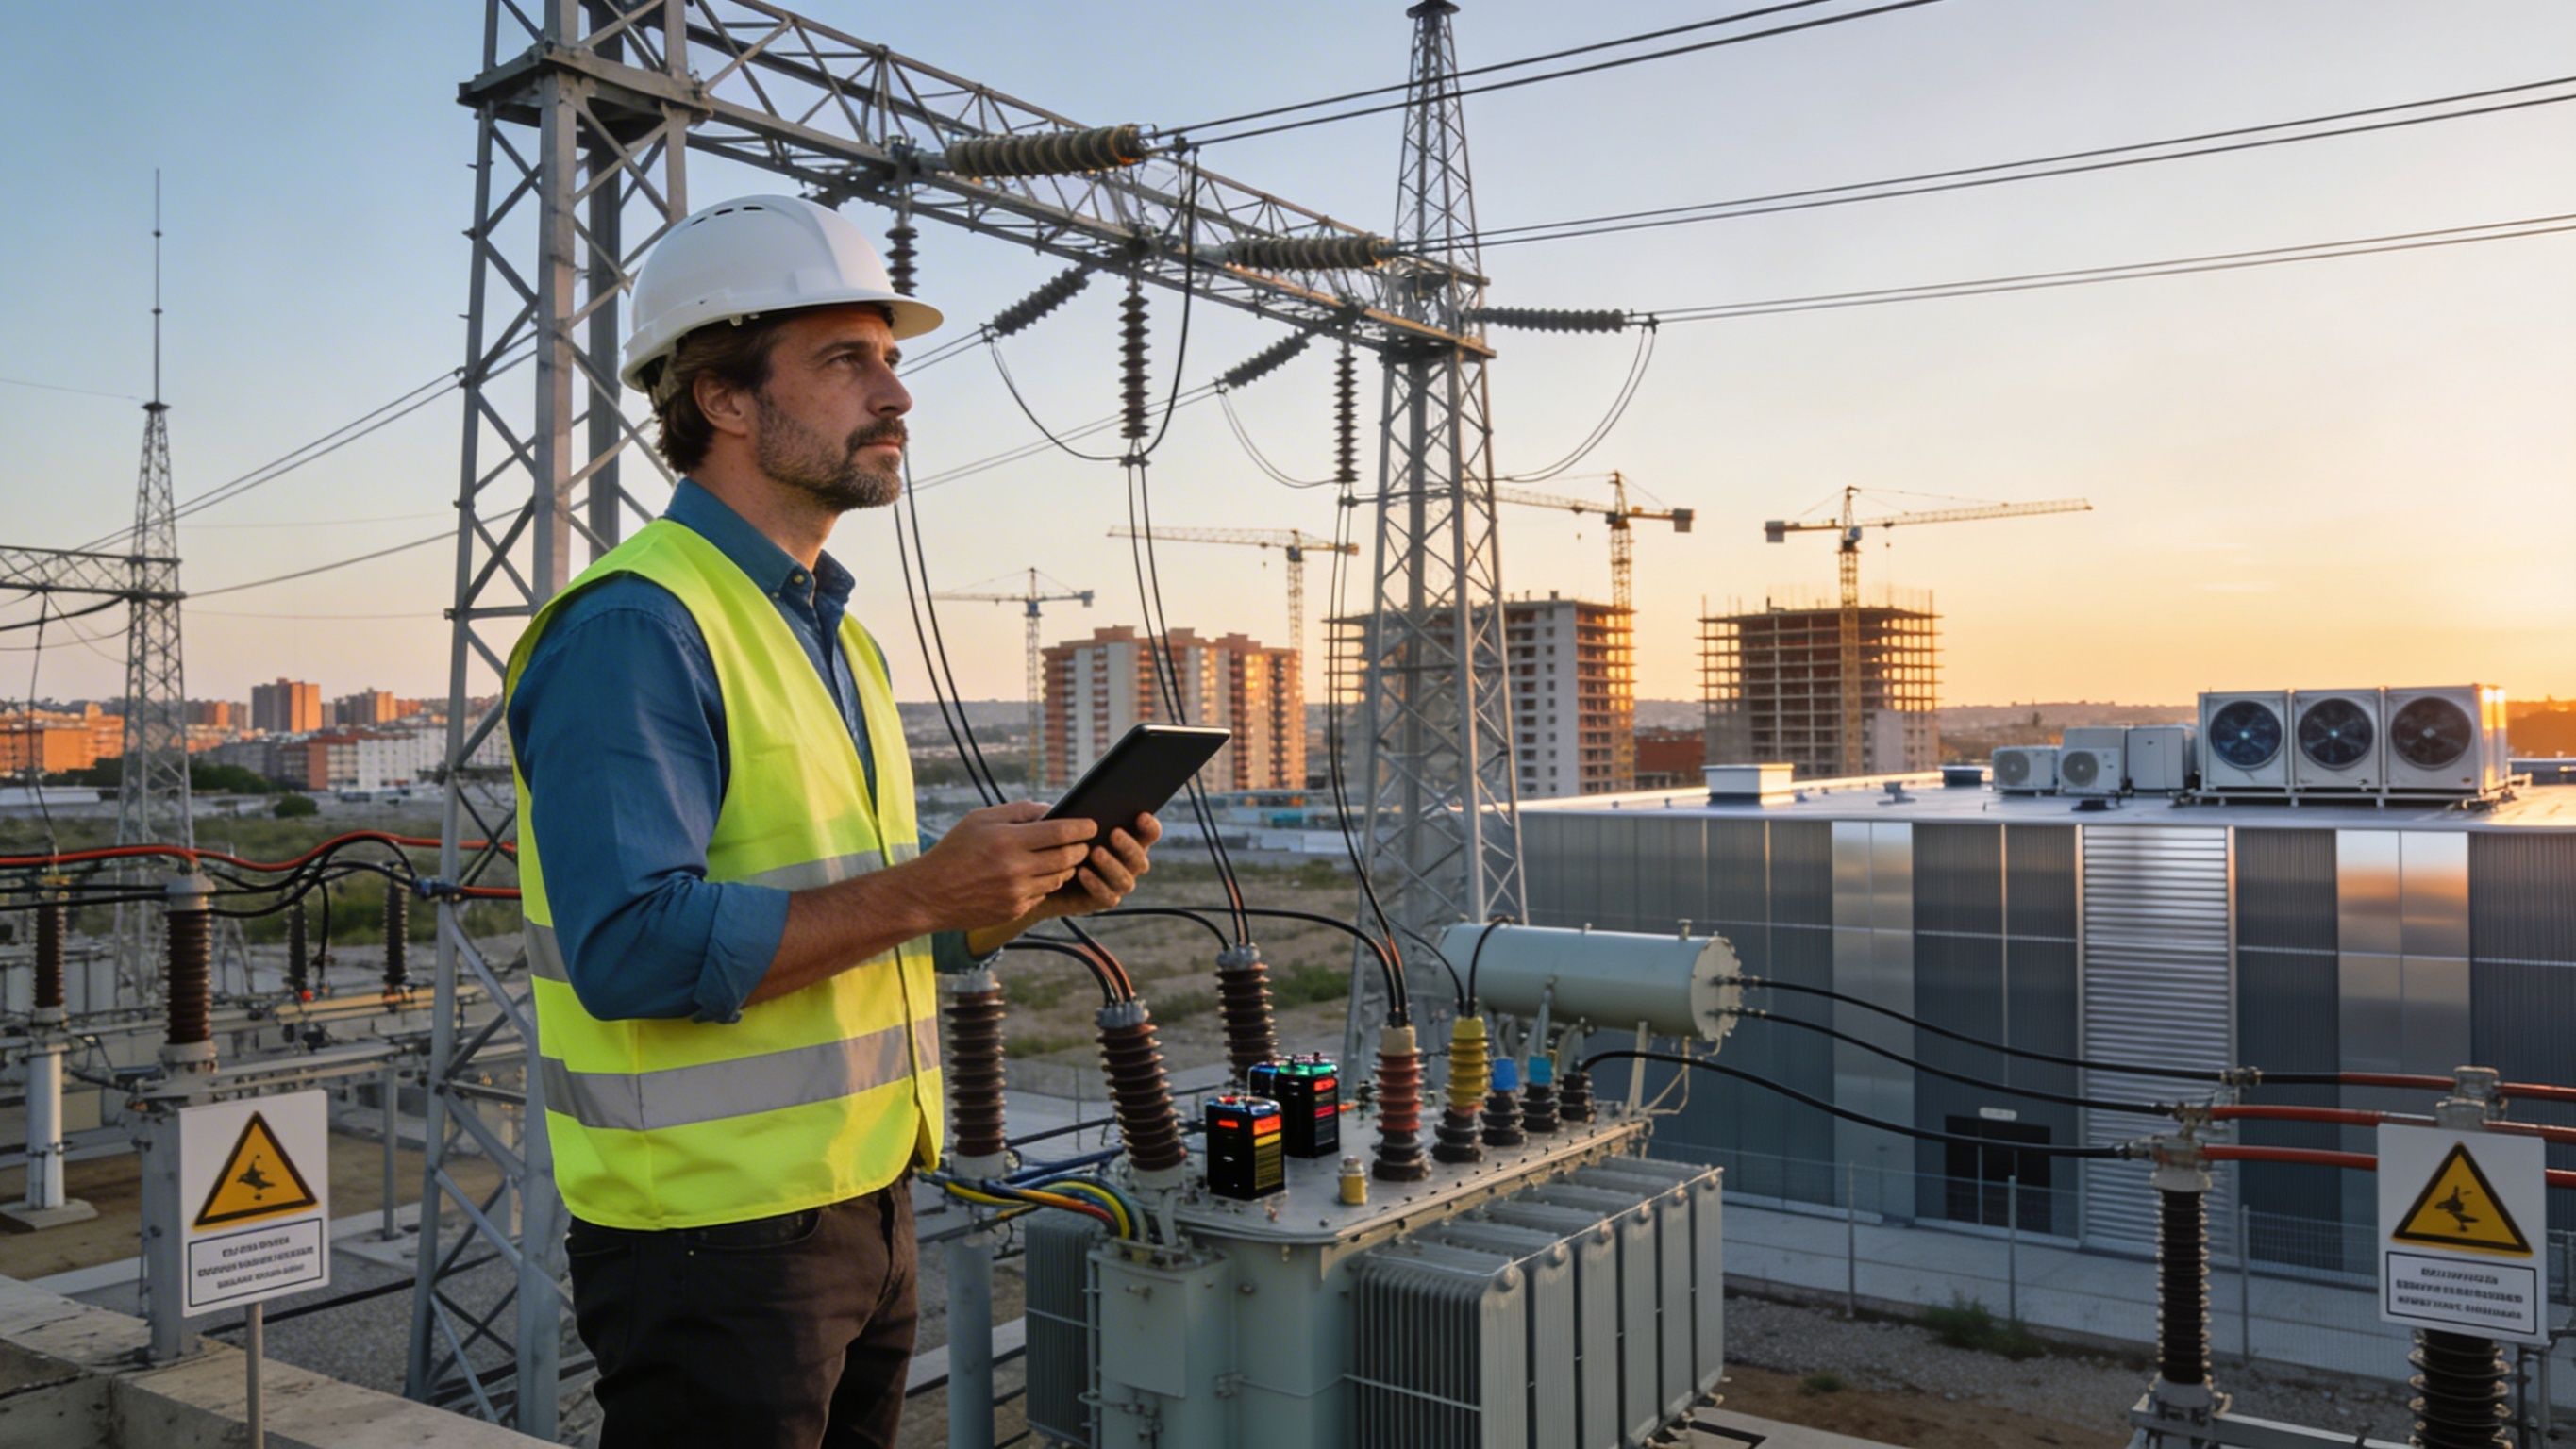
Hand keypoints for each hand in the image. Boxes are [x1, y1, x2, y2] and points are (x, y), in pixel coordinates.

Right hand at [909, 801, 1096, 932]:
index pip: (1061, 833)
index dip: (1082, 828)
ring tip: (1063, 857)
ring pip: (1059, 878)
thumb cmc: (954, 850)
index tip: (1092, 824)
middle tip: (1083, 842)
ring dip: (1066, 867)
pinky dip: (1045, 883)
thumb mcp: (981, 819)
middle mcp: (1016, 869)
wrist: (929, 894)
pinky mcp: (1015, 910)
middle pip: (1067, 858)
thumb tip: (1052, 810)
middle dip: (1081, 848)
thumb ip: (1019, 811)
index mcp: (1008, 840)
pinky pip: (1043, 894)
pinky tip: (1038, 875)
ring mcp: (1017, 893)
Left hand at [1040, 811, 1161, 920]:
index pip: (1148, 833)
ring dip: (1113, 865)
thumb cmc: (1054, 842)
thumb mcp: (1062, 823)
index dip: (1149, 826)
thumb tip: (1077, 808)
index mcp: (1126, 839)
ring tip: (1095, 853)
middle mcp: (1127, 862)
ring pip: (1127, 880)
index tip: (1140, 815)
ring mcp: (1116, 883)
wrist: (1038, 875)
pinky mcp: (1102, 900)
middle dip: (1130, 846)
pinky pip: (1108, 897)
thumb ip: (1073, 815)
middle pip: (1141, 858)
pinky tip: (1082, 873)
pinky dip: (1097, 885)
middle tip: (1114, 833)